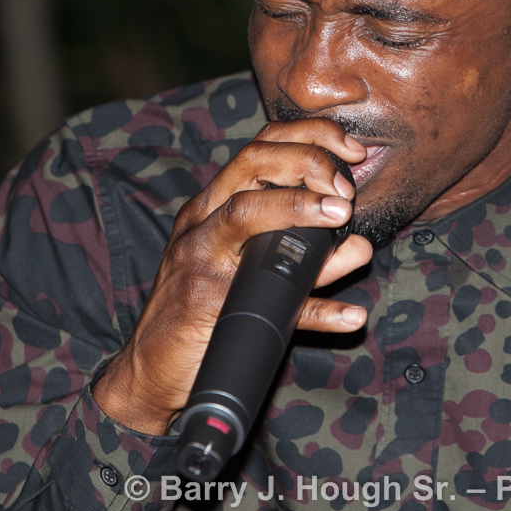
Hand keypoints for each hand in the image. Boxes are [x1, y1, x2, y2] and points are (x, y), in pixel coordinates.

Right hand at [93, 118, 371, 434]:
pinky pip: (264, 302)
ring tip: (344, 219)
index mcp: (214, 205)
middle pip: (251, 165)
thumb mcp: (250, 270)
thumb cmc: (204, 312)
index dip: (309, 138)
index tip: (352, 151)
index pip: (260, 147)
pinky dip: (315, 311)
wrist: (151, 371)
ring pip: (244, 213)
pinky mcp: (203, 307)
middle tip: (347, 191)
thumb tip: (359, 245)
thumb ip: (302, 253)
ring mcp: (199, 261)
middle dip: (307, 163)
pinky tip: (350, 317)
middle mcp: (203, 223)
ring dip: (298, 209)